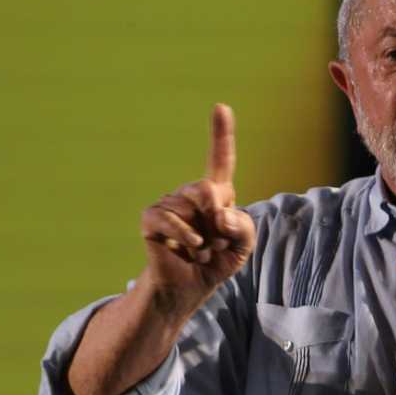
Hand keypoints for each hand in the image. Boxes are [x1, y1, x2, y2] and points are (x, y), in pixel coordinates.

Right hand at [139, 104, 256, 317]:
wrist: (190, 287)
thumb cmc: (218, 261)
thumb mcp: (244, 244)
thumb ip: (243, 225)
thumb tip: (219, 213)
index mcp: (217, 194)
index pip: (220, 159)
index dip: (221, 134)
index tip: (221, 107)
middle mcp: (191, 193)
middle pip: (209, 188)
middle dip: (219, 219)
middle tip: (217, 241)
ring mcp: (169, 203)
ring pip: (192, 206)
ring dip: (205, 237)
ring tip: (201, 250)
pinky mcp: (151, 218)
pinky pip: (169, 218)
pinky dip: (186, 237)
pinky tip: (190, 249)